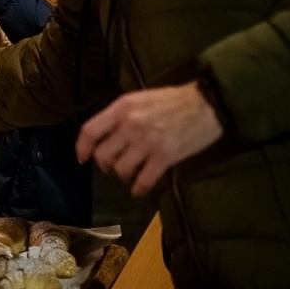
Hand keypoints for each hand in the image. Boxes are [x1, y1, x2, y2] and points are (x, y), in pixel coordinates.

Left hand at [74, 81, 223, 196]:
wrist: (208, 103)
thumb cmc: (174, 100)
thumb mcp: (141, 99)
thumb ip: (122, 114)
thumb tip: (106, 134)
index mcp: (122, 108)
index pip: (90, 131)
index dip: (82, 148)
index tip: (82, 159)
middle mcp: (130, 125)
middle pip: (102, 155)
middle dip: (105, 165)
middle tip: (114, 166)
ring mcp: (147, 142)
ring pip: (120, 170)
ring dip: (123, 176)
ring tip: (131, 174)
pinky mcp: (164, 157)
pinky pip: (143, 181)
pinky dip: (139, 189)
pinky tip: (140, 189)